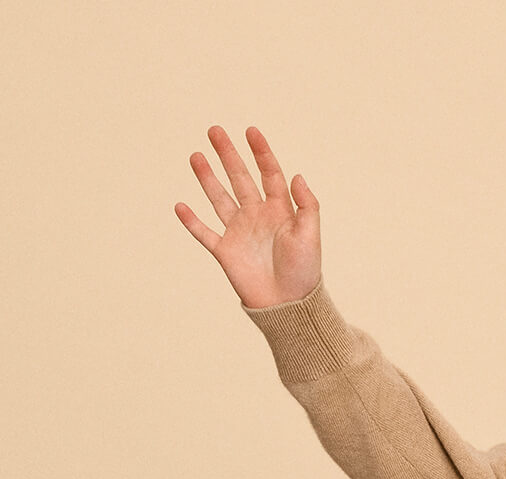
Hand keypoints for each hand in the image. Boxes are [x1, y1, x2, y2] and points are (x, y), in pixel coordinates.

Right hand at [175, 126, 320, 308]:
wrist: (289, 305)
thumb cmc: (304, 271)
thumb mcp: (310, 236)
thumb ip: (306, 206)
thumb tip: (296, 175)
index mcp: (280, 211)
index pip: (269, 174)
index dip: (261, 152)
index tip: (251, 131)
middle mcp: (257, 216)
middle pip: (240, 179)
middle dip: (228, 155)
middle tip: (215, 130)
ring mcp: (239, 232)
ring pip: (219, 198)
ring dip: (207, 178)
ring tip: (196, 156)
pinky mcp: (225, 251)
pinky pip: (204, 232)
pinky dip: (191, 221)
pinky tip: (180, 205)